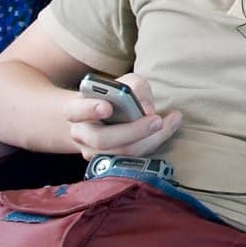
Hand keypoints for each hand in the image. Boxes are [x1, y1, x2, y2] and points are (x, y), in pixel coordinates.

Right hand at [62, 73, 181, 160]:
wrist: (101, 119)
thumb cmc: (113, 97)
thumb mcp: (123, 83)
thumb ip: (134, 87)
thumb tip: (146, 109)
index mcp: (75, 111)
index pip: (75, 111)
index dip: (90, 109)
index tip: (107, 107)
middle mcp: (81, 134)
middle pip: (102, 139)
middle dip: (132, 131)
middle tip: (156, 120)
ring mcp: (94, 153)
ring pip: (122, 152)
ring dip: (150, 138)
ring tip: (170, 120)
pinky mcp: (111, 163)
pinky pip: (134, 157)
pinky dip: (154, 142)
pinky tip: (169, 126)